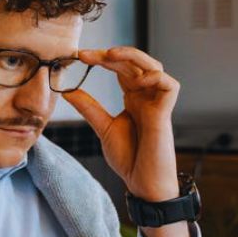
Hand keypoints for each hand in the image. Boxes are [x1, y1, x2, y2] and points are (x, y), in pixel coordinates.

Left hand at [63, 48, 190, 236]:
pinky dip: (154, 76)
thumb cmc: (129, 158)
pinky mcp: (166, 112)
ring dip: (133, 56)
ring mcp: (157, 102)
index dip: (102, 58)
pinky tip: (136, 79)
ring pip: (154, 66)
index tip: (80, 56)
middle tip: (87, 54)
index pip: (120, 68)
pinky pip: (169, 84)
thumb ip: (89, 108)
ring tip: (110, 55)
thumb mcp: (103, 128)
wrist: (142, 182)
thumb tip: (68, 91)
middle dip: (111, 54)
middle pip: (134, 63)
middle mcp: (146, 95)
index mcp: (133, 97)